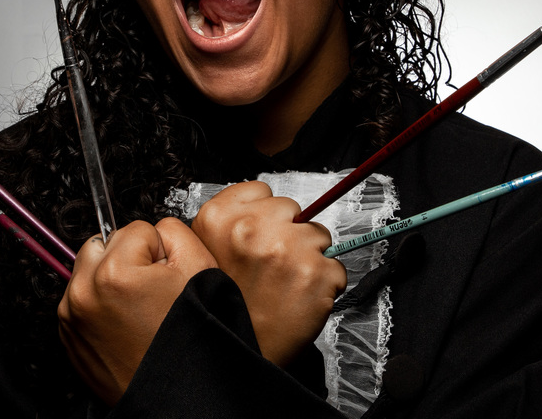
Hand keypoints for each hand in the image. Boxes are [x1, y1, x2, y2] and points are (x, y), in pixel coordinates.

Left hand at [57, 218, 216, 404]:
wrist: (177, 394)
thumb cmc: (188, 340)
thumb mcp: (200, 268)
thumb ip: (174, 231)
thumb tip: (156, 229)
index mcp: (113, 273)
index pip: (136, 228)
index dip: (158, 250)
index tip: (165, 276)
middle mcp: (83, 294)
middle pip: (104, 244)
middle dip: (127, 258)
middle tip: (151, 289)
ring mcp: (72, 318)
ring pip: (91, 271)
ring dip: (111, 279)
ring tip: (139, 309)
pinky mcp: (69, 336)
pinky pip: (83, 300)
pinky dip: (101, 304)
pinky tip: (126, 323)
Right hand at [191, 181, 346, 366]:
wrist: (240, 350)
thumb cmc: (227, 304)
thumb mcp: (206, 250)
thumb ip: (231, 220)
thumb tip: (264, 204)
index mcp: (218, 218)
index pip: (261, 190)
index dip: (265, 215)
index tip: (261, 235)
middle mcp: (252, 228)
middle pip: (291, 208)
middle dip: (288, 232)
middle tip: (272, 264)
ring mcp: (287, 248)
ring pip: (318, 235)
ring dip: (310, 255)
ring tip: (287, 281)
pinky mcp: (316, 273)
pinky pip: (335, 266)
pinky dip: (326, 282)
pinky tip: (301, 296)